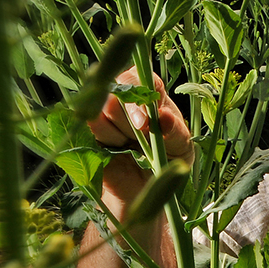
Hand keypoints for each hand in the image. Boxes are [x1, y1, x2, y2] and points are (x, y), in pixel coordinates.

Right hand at [86, 68, 193, 201]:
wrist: (146, 190)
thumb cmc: (167, 162)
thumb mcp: (180, 148)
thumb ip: (175, 131)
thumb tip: (164, 116)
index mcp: (149, 97)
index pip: (139, 77)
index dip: (138, 96)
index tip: (144, 124)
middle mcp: (124, 101)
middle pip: (116, 93)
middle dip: (129, 120)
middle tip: (139, 139)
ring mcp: (104, 116)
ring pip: (101, 109)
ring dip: (117, 133)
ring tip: (128, 147)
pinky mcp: (88, 133)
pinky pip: (88, 125)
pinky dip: (104, 139)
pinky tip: (115, 150)